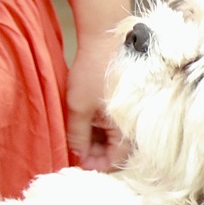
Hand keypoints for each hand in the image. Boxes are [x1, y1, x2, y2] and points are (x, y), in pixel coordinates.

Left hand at [65, 35, 125, 171]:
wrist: (103, 40)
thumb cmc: (93, 72)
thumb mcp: (78, 108)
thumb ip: (77, 137)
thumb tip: (77, 156)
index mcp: (126, 129)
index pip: (114, 161)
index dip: (94, 165)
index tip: (76, 161)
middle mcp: (131, 125)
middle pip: (113, 151)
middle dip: (92, 153)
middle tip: (72, 149)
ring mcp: (126, 114)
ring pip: (111, 138)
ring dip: (94, 140)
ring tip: (75, 134)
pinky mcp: (121, 104)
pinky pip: (111, 124)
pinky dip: (97, 127)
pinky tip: (84, 121)